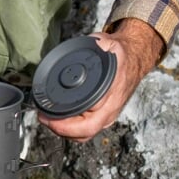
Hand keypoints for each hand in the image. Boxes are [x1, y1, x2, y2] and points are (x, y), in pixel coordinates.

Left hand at [36, 19, 163, 142]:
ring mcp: (109, 115)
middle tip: (43, 118)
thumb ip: (95, 44)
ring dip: (65, 131)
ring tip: (48, 119)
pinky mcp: (105, 116)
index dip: (67, 122)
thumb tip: (87, 45)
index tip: (49, 115)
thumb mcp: (108, 43)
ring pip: (86, 134)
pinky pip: (88, 130)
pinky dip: (72, 129)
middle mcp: (111, 109)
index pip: (90, 117)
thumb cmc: (121, 53)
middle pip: (86, 132)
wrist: (135, 59)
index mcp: (111, 94)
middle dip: (61, 130)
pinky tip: (60, 120)